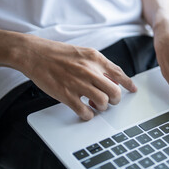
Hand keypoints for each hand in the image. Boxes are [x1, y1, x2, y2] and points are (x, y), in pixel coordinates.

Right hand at [16, 35, 136, 120]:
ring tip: (96, 105)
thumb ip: (97, 64)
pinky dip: (88, 115)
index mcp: (95, 58)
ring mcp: (78, 83)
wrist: (35, 54)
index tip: (133, 90)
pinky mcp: (66, 95)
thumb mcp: (83, 53)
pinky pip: (85, 111)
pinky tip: (85, 112)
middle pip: (114, 91)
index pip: (119, 73)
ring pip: (102, 102)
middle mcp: (89, 70)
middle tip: (110, 101)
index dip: (128, 84)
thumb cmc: (58, 54)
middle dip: (115, 99)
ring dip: (102, 107)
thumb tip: (110, 79)